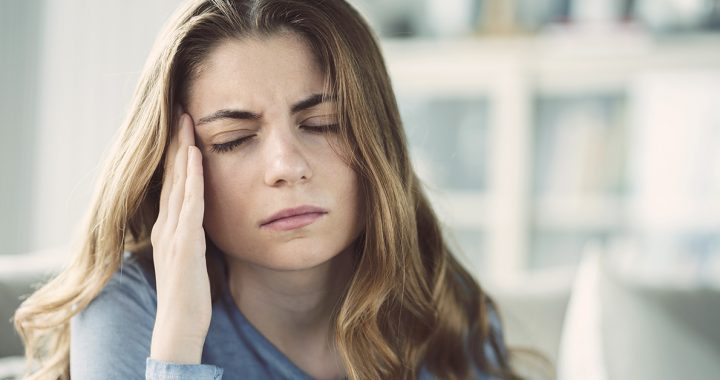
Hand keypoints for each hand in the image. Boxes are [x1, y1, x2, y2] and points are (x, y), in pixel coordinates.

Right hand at [149, 112, 210, 363]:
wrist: (179, 324)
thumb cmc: (191, 294)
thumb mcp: (193, 256)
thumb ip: (195, 235)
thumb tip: (207, 218)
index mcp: (169, 228)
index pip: (172, 183)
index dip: (176, 154)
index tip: (183, 126)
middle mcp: (166, 225)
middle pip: (171, 175)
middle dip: (177, 142)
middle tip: (181, 110)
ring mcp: (173, 233)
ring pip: (178, 183)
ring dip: (182, 150)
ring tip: (187, 120)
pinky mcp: (184, 244)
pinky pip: (189, 204)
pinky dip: (192, 178)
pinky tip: (196, 156)